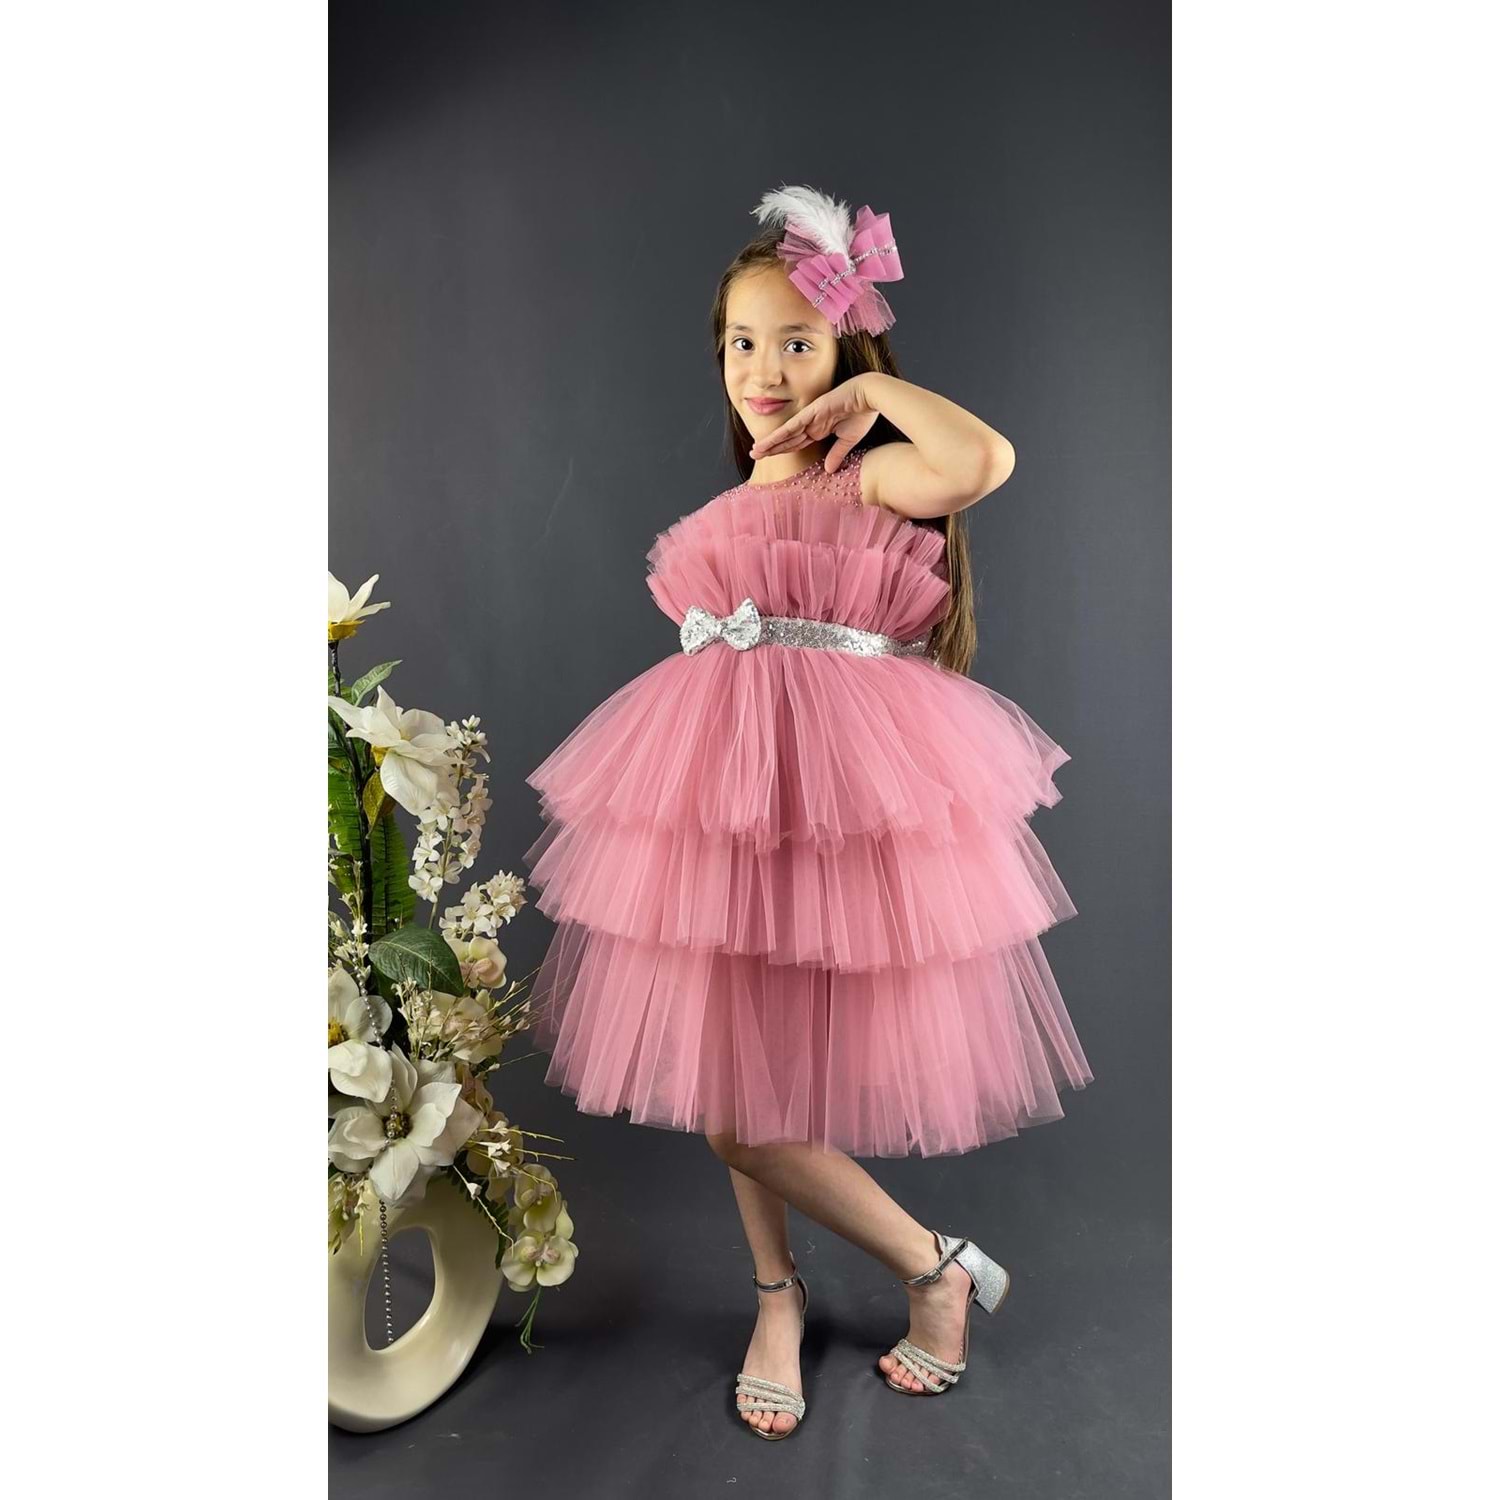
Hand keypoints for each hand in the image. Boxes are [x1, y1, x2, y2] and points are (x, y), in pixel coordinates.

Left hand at [748, 375, 880, 470]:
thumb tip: (828, 471)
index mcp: (819, 429)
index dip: (782, 450)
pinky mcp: (812, 412)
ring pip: (786, 434)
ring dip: (770, 443)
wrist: (870, 396)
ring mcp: (810, 417)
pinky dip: (780, 435)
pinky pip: (793, 426)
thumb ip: (836, 454)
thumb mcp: (848, 441)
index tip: (769, 457)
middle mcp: (811, 424)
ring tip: (754, 451)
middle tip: (753, 455)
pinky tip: (767, 442)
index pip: (796, 443)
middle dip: (771, 448)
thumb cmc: (863, 414)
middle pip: (787, 439)